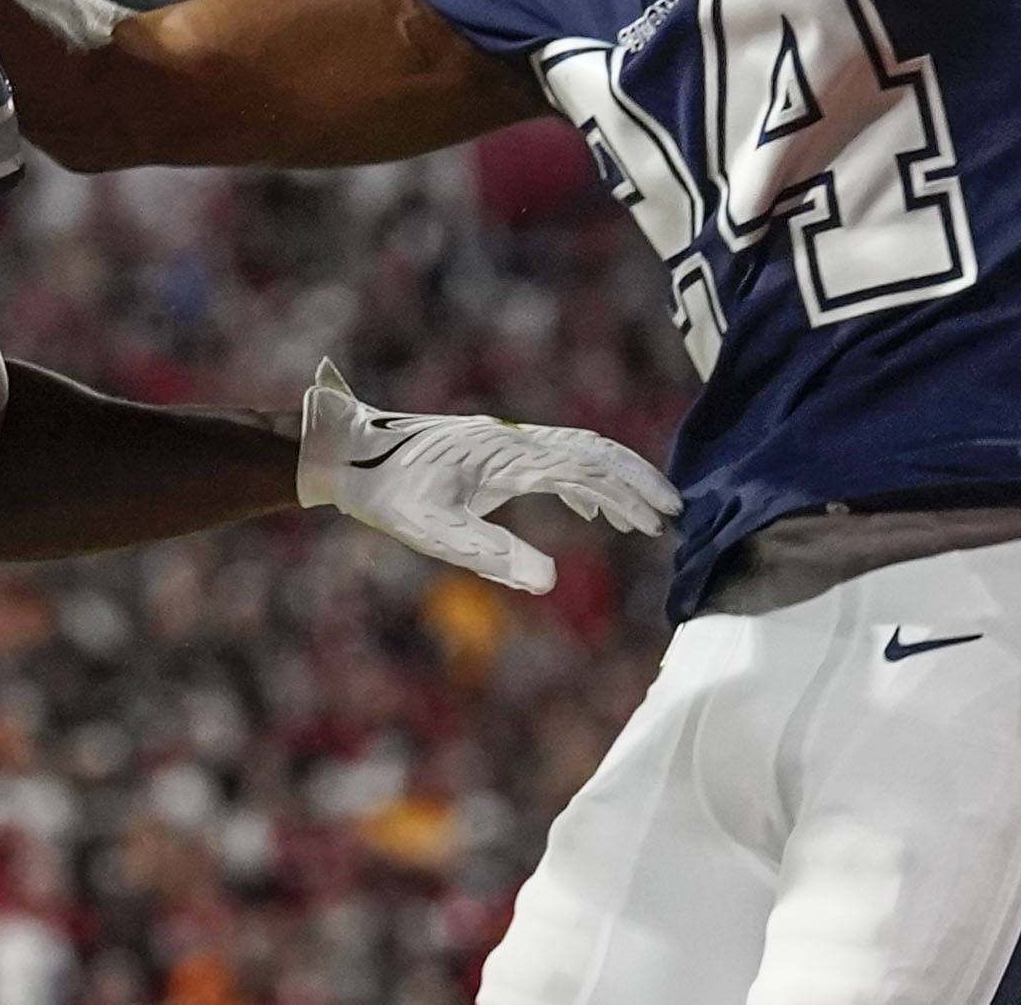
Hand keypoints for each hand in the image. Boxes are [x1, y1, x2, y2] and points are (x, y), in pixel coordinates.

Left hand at [297, 360, 679, 592]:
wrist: (347, 452)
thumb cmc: (387, 492)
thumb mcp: (433, 531)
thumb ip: (490, 554)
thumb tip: (547, 581)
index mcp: (506, 456)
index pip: (585, 468)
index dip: (628, 493)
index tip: (662, 520)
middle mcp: (512, 439)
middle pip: (592, 449)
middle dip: (637, 480)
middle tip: (674, 514)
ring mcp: (503, 439)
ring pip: (576, 449)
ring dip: (615, 478)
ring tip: (645, 518)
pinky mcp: (491, 447)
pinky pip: (554, 454)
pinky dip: (585, 477)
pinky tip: (593, 508)